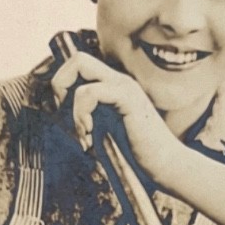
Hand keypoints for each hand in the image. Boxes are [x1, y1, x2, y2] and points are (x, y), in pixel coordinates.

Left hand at [50, 50, 186, 188]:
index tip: (63, 113)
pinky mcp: (128, 99)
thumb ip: (87, 118)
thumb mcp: (103, 131)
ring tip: (84, 132)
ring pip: (80, 68)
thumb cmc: (135, 154)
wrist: (165, 165)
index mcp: (113, 88)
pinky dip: (81, 113)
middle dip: (60, 84)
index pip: (79, 66)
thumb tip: (59, 114)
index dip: (63, 84)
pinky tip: (89, 133)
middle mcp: (119, 81)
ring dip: (72, 106)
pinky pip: (91, 92)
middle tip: (64, 113)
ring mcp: (124, 87)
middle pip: (77, 58)